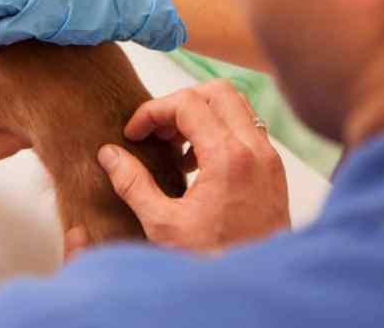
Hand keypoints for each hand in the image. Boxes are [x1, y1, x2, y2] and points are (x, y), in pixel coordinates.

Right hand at [96, 80, 289, 252]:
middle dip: (179, 103)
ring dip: (202, 115)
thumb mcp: (164, 226)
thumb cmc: (215, 261)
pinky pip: (247, 130)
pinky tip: (197, 164)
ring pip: (236, 107)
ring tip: (174, 147)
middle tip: (156, 131)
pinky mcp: (274, 171)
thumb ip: (133, 185)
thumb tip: (110, 155)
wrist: (256, 291)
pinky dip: (219, 132)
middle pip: (216, 92)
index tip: (134, 134)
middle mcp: (255, 150)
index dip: (152, 111)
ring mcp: (269, 159)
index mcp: (228, 158)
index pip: (186, 103)